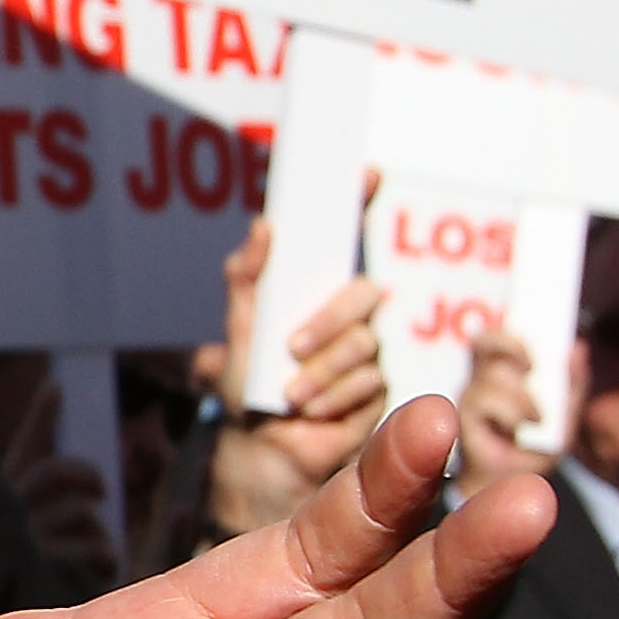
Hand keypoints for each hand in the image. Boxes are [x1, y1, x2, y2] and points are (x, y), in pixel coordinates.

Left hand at [198, 217, 388, 534]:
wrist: (262, 446)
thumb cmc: (248, 385)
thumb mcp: (239, 328)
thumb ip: (247, 277)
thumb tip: (264, 224)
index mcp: (316, 293)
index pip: (345, 239)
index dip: (361, 201)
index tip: (367, 172)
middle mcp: (349, 317)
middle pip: (362, 295)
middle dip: (327, 322)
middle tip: (291, 348)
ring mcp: (368, 351)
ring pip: (364, 344)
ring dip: (322, 370)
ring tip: (291, 393)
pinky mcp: (379, 389)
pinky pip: (368, 382)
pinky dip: (333, 396)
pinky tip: (310, 409)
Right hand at [456, 327, 556, 484]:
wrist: (508, 495)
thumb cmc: (530, 455)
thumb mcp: (563, 415)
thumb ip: (571, 383)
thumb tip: (578, 347)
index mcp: (497, 377)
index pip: (491, 340)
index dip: (506, 334)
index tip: (532, 345)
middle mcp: (476, 385)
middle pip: (484, 344)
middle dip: (513, 348)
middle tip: (531, 368)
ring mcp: (466, 402)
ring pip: (492, 375)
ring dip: (523, 396)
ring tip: (535, 419)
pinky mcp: (460, 423)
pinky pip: (485, 403)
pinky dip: (511, 414)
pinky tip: (517, 431)